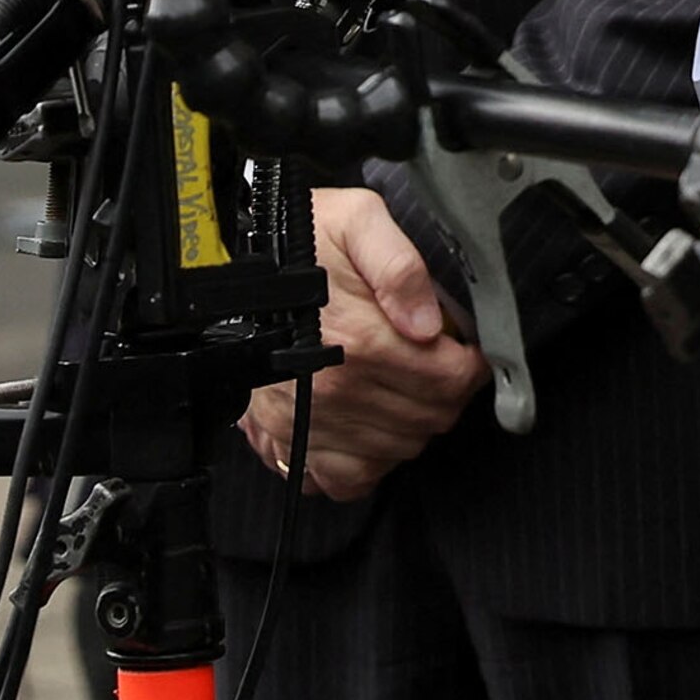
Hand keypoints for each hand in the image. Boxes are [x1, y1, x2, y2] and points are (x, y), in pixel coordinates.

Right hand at [238, 187, 487, 500]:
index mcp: (360, 338)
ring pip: (398, 450)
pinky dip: (371, 462)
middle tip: (441, 366)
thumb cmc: (295, 245)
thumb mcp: (357, 220)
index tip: (466, 351)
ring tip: (408, 388)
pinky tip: (375, 427)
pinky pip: (347, 479)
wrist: (228, 273)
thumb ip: (401, 266)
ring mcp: (309, 422)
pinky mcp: (288, 442)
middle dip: (448, 393)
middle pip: (430, 417)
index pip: (450, 379)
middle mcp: (334, 390)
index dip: (470, 365)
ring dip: (415, 424)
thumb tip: (428, 322)